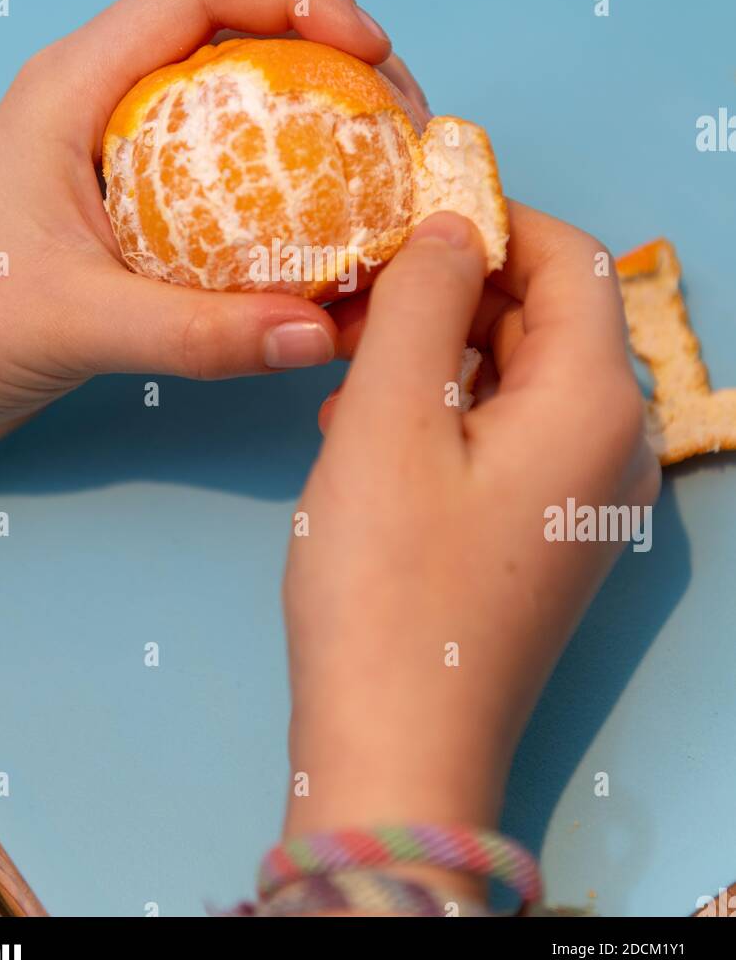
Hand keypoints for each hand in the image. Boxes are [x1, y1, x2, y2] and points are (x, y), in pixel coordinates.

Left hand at [0, 0, 425, 472]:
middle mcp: (107, 103)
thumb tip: (320, 335)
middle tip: (402, 126)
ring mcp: (125, 156)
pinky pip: (231, 184)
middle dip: (334, 63)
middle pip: (241, 37)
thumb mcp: (74, 322)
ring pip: (242, 110)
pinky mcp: (138, 213)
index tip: (374, 52)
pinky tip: (332, 246)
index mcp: (79, 84)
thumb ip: (196, 334)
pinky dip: (289, 203)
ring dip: (320, 132)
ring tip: (387, 179)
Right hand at [282, 203, 659, 899]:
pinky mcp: (550, 530)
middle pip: (546, 315)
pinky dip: (443, 407)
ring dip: (437, 348)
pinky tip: (364, 428)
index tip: (401, 211)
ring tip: (344, 363)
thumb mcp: (389, 416)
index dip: (489, 218)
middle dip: (453, 286)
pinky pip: (508, 431)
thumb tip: (451, 224)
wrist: (397, 748)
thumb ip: (423, 299)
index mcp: (595, 399)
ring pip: (519, 373)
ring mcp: (587, 493)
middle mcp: (614, 440)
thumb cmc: (387, 581)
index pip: (568, 257)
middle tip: (354, 291)